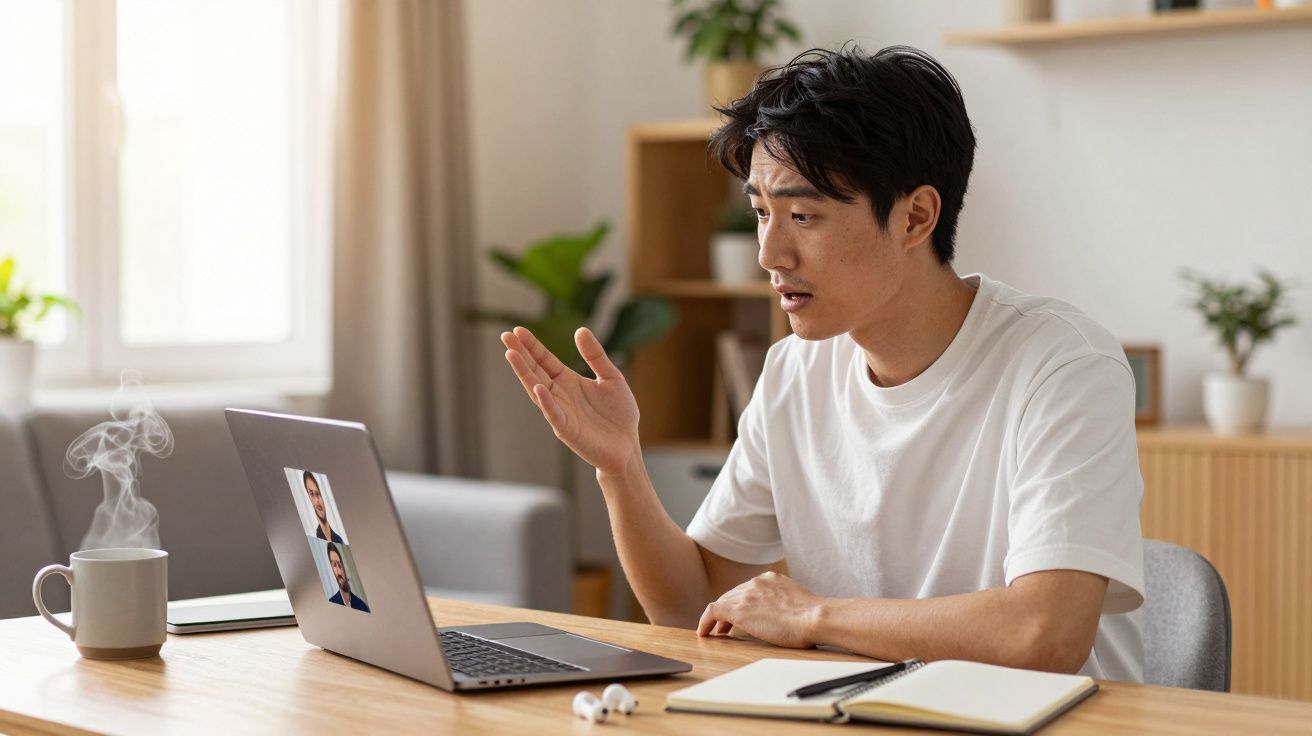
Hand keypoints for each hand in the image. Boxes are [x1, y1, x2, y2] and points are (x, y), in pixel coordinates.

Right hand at [501, 326, 639, 475]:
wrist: (628, 445)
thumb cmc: (619, 413)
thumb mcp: (611, 377)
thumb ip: (595, 355)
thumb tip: (580, 330)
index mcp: (568, 381)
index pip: (545, 360)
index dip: (532, 346)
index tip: (517, 330)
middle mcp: (559, 395)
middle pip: (535, 371)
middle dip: (521, 354)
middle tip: (505, 336)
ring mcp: (561, 412)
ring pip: (537, 391)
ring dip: (524, 373)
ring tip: (511, 354)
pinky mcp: (568, 430)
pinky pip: (554, 415)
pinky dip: (546, 402)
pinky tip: (538, 388)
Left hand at [697, 572, 823, 648]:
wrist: (814, 617)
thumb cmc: (814, 617)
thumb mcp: (799, 603)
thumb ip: (787, 604)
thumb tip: (789, 617)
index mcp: (770, 579)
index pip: (747, 589)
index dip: (740, 603)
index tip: (738, 615)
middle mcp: (756, 582)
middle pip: (732, 595)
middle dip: (727, 611)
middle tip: (724, 627)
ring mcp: (746, 594)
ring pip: (722, 602)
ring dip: (717, 618)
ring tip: (713, 631)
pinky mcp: (738, 610)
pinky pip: (712, 612)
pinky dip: (705, 621)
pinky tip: (704, 633)